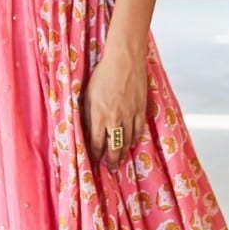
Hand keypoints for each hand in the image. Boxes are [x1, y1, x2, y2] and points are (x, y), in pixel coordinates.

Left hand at [81, 41, 146, 170]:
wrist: (124, 61)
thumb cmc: (103, 75)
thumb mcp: (88, 95)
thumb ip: (88, 115)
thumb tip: (88, 131)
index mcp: (99, 116)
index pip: (97, 143)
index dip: (96, 154)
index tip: (95, 160)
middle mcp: (115, 120)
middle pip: (114, 147)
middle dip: (112, 161)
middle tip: (111, 169)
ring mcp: (130, 116)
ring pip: (128, 141)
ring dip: (124, 152)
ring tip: (121, 159)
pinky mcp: (141, 110)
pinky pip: (139, 130)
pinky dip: (135, 139)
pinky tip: (132, 143)